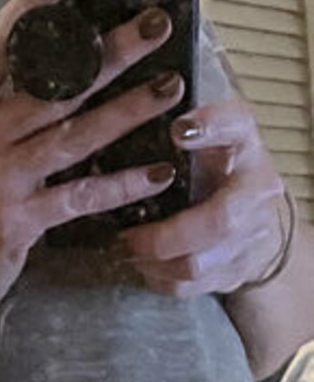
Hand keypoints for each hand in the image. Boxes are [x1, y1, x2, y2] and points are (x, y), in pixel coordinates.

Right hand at [0, 0, 185, 335]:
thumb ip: (0, 107)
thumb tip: (60, 69)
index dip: (26, 11)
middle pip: (54, 85)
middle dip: (109, 51)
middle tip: (155, 24)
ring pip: (75, 135)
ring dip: (128, 110)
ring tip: (170, 88)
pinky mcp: (17, 220)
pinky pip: (79, 196)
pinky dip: (121, 184)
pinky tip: (158, 172)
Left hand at [116, 94, 286, 298]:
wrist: (255, 219)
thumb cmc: (218, 164)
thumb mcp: (207, 131)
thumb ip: (184, 118)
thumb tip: (140, 95)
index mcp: (246, 142)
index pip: (236, 127)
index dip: (210, 128)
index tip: (179, 129)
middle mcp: (257, 190)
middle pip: (218, 221)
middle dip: (164, 234)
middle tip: (126, 233)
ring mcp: (250, 237)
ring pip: (197, 262)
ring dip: (153, 260)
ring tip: (125, 248)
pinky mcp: (233, 271)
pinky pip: (189, 286)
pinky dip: (158, 278)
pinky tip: (141, 264)